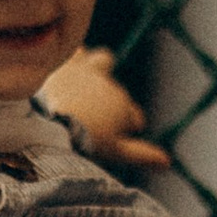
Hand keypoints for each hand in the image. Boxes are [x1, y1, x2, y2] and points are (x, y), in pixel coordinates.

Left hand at [40, 42, 169, 171]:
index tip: (126, 132)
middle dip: (116, 102)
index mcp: (122, 108)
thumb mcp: (116, 152)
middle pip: (118, 92)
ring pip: (103, 61)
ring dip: (102, 67)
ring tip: (92, 75)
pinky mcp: (67, 66)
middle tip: (102, 113)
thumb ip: (141, 155)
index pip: (134, 118)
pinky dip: (79, 58)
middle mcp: (110, 86)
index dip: (131, 125)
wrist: (49, 119)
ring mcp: (88, 73)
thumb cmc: (85, 140)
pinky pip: (78, 55)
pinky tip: (74, 60)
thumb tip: (167, 162)